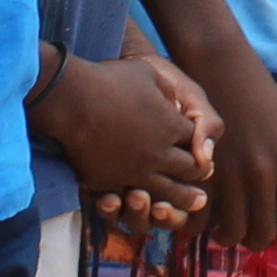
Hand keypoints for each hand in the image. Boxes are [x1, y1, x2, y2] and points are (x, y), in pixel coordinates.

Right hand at [32, 52, 215, 226]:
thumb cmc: (110, 79)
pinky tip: (146, 204)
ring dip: (183, 199)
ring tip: (193, 204)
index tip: (195, 146)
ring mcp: (136, 171)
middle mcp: (159, 152)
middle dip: (198, 173)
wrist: (72, 99)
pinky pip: (131, 198)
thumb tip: (174, 105)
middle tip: (205, 176)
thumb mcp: (148, 72)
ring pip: (168, 192)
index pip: (193, 139)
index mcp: (171, 125)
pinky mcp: (111, 182)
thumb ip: (167, 91)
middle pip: (189, 169)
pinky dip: (142, 202)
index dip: (195, 143)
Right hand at [198, 63, 276, 254]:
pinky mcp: (200, 170)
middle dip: (256, 241)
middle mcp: (263, 173)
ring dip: (228, 238)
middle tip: (250, 239)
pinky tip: (199, 222)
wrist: (216, 62)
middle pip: (262, 230)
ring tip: (224, 234)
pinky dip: (199, 226)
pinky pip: (200, 217)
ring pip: (231, 230)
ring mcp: (230, 174)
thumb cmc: (255, 89)